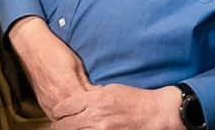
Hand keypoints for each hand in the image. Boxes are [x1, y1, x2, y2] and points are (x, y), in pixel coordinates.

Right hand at [7, 16, 90, 118]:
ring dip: (76, 116)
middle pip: (76, 116)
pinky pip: (55, 116)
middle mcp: (56, 100)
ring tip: (85, 109)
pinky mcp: (42, 104)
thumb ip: (86, 83)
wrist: (33, 49)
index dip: (97, 105)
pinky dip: (65, 115)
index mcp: (68, 89)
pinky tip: (72, 110)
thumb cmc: (55, 52)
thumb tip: (98, 93)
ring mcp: (47, 104)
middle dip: (87, 113)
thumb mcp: (77, 65)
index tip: (103, 101)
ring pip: (65, 120)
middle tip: (96, 107)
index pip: (87, 107)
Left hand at [50, 83, 182, 129]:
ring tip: (71, 129)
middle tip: (60, 124)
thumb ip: (91, 96)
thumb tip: (75, 102)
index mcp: (95, 99)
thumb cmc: (135, 99)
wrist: (156, 114)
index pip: (62, 108)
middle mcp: (94, 116)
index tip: (59, 113)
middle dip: (60, 125)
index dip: (58, 111)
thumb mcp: (112, 90)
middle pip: (62, 125)